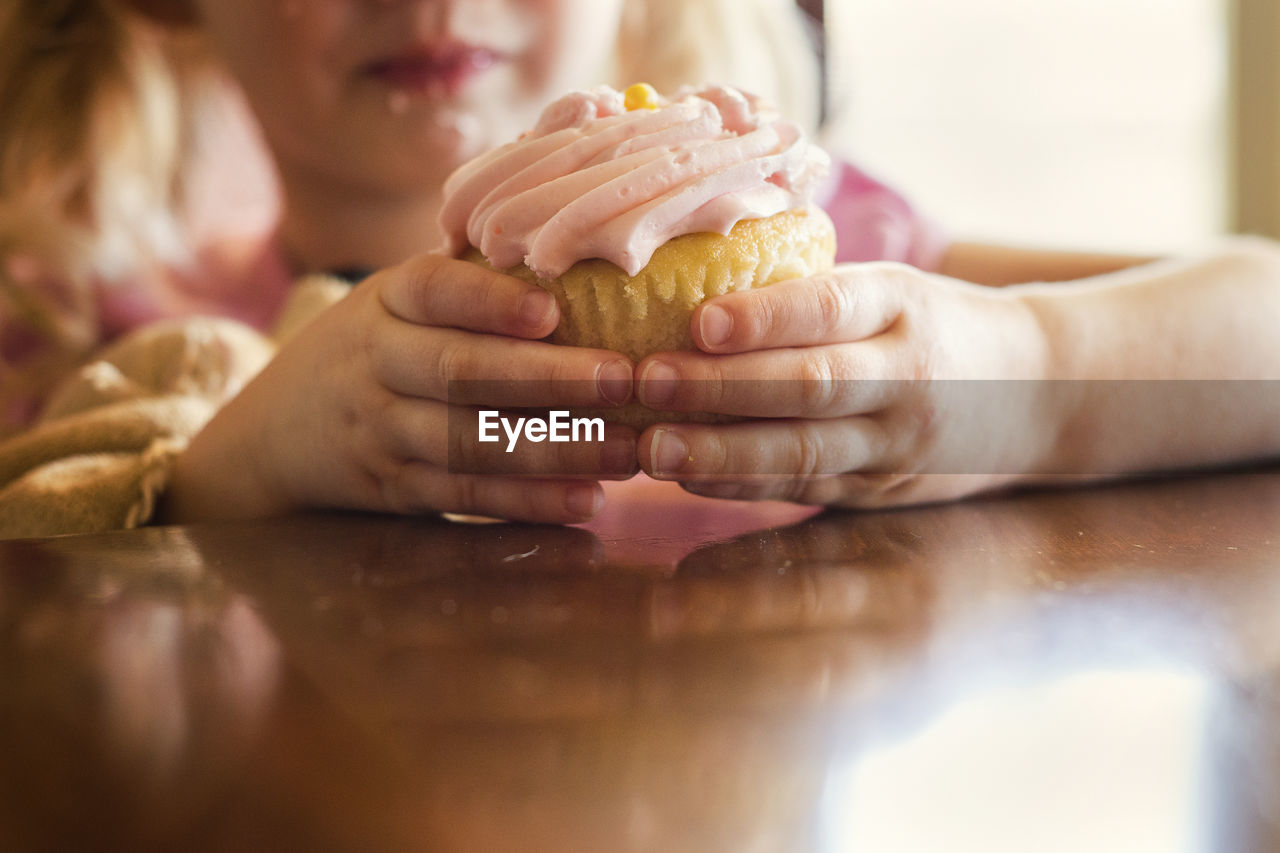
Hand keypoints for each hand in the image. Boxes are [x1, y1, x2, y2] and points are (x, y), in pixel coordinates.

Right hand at [163, 255, 636, 523]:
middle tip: (623, 378)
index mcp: (387, 300)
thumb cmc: (377, 344)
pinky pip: (467, 497)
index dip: (490, 300)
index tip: (553, 308)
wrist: (275, 432)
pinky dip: (528, 502)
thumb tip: (580, 164)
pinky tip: (588, 500)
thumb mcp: (401, 295)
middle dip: (547, 376)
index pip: (433, 290)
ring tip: (629, 448)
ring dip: (556, 448)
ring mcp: (383, 430)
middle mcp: (378, 362)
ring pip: (470, 441)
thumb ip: (476, 261)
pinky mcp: (397, 490)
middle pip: (461, 371)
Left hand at [633, 262, 1055, 507]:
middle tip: (648, 381)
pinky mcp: (884, 490)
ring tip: (655, 448)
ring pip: (805, 452)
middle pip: (810, 385)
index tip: (701, 320)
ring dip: (722, 452)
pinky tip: (689, 479)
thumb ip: (814, 295)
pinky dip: (744, 486)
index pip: (832, 307)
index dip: (766, 317)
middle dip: (722, 387)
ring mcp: (897, 442)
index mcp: (904, 305)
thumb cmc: (938, 325)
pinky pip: (806, 489)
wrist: (1041, 392)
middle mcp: (906, 375)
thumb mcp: (895, 288)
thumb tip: (691, 279)